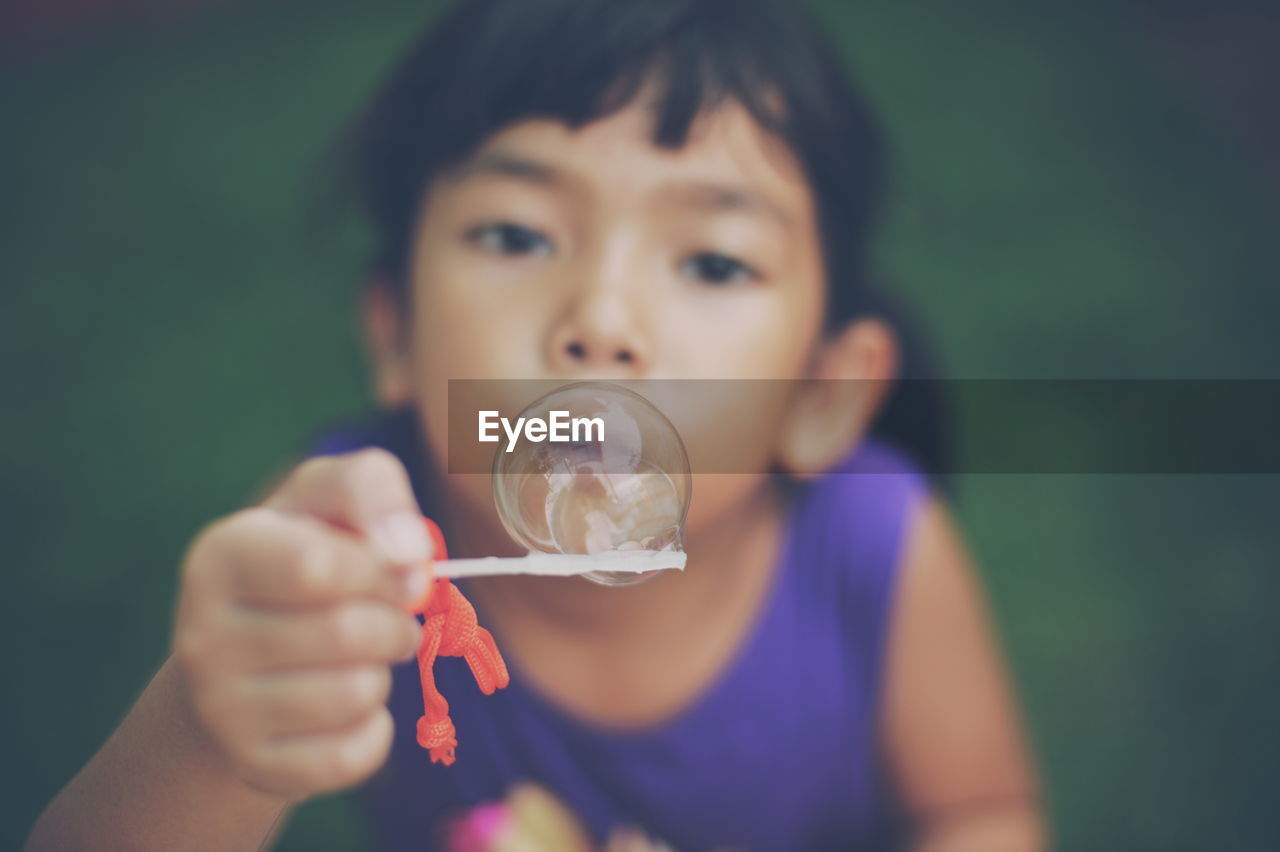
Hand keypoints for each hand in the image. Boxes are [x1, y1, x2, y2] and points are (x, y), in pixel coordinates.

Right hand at [172, 449, 432, 798]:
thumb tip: (409, 549)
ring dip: (382, 672)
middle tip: (390, 618)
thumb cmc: (303, 558)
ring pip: (355, 694)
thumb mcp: (326, 500)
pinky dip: (375, 729)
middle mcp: (203, 634)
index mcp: (221, 555)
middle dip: (394, 623)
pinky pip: (352, 755)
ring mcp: (220, 709)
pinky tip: (350, 708)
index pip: (318, 567)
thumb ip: (369, 488)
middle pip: (347, 634)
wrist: (242, 659)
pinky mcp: (251, 764)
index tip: (401, 568)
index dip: (383, 569)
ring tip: (361, 658)